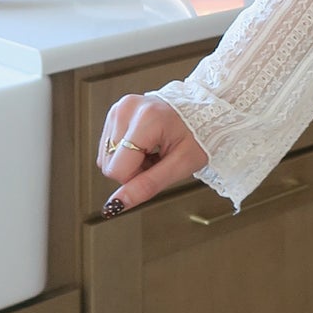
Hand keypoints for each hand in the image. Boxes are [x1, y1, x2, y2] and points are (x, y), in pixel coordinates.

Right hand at [97, 96, 208, 215]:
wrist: (205, 112)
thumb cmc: (198, 135)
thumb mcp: (181, 165)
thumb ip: (147, 186)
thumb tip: (116, 205)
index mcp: (146, 118)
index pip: (117, 170)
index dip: (137, 178)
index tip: (159, 166)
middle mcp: (128, 109)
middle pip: (109, 165)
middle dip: (133, 169)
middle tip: (159, 157)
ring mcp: (120, 108)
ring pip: (106, 157)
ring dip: (130, 161)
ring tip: (154, 149)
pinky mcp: (116, 111)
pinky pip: (108, 147)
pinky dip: (126, 151)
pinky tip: (146, 143)